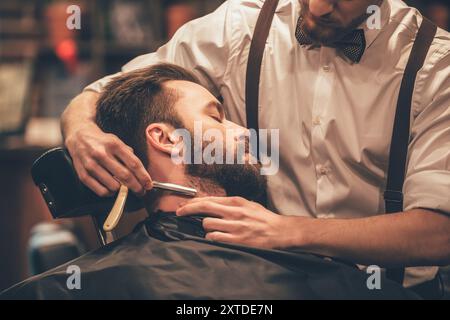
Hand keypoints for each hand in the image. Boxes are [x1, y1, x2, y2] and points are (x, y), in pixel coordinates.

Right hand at [65, 123, 151, 196]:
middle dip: (136, 187)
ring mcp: (91, 165)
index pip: (133, 164)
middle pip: (125, 176)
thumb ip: (129, 154)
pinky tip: (112, 189)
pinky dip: (109, 193)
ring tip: (124, 188)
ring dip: (122, 191)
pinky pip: (101, 191)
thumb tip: (141, 172)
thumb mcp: (117, 141)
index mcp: (114, 145)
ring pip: (113, 186)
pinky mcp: (83, 174)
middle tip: (141, 192)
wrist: (78, 136)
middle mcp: (102, 154)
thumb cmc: (101, 140)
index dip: (143, 176)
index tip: (148, 184)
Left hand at [176, 196, 298, 248]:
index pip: (209, 199)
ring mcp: (235, 226)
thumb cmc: (264, 219)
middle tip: (179, 212)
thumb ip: (231, 204)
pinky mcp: (237, 240)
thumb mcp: (248, 205)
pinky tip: (215, 237)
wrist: (280, 231)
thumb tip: (213, 205)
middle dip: (188, 209)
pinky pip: (214, 237)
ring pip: (207, 224)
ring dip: (204, 227)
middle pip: (205, 207)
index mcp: (237, 202)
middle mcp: (234, 212)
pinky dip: (211, 237)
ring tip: (210, 229)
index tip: (183, 206)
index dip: (193, 202)